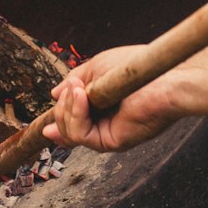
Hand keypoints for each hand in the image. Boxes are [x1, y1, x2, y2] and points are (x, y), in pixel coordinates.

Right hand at [43, 45, 184, 152]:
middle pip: (66, 128)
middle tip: (73, 86)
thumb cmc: (136, 67)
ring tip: (78, 89)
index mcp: (101, 109)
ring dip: (67, 108)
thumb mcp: (96, 68)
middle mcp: (104, 124)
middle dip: (62, 107)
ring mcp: (107, 134)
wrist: (162, 76)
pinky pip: (80, 134)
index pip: (74, 122)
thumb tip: (54, 94)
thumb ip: (74, 82)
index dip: (59, 119)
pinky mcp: (111, 141)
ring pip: (69, 133)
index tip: (46, 122)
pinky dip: (74, 114)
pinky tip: (81, 96)